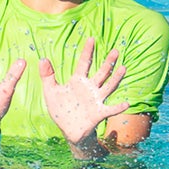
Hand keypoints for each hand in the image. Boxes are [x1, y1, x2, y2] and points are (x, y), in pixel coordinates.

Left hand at [38, 38, 129, 152]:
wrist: (67, 130)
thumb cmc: (60, 109)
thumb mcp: (50, 91)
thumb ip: (47, 76)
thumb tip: (42, 59)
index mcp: (78, 81)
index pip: (84, 63)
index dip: (87, 51)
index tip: (91, 38)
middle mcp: (90, 88)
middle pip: (101, 73)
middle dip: (108, 62)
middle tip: (115, 50)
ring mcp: (96, 100)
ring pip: (108, 87)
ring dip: (116, 78)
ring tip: (123, 68)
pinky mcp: (99, 113)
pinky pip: (110, 109)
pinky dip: (118, 107)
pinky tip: (126, 103)